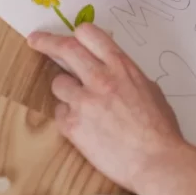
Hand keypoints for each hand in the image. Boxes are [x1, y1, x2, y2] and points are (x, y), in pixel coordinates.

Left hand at [28, 23, 190, 192]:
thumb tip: (114, 72)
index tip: (65, 35)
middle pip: (66, 48)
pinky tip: (85, 128)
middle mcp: (100, 78)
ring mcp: (84, 101)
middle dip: (46, 42)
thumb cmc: (160, 130)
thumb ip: (127, 77)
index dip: (75, 33)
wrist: (156, 161)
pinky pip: (60, 113)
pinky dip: (69, 118)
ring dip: (66, 91)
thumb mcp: (150, 90)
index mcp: (121, 67)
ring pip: (58, 83)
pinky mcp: (73, 125)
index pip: (89, 34)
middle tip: (35, 40)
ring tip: (82, 106)